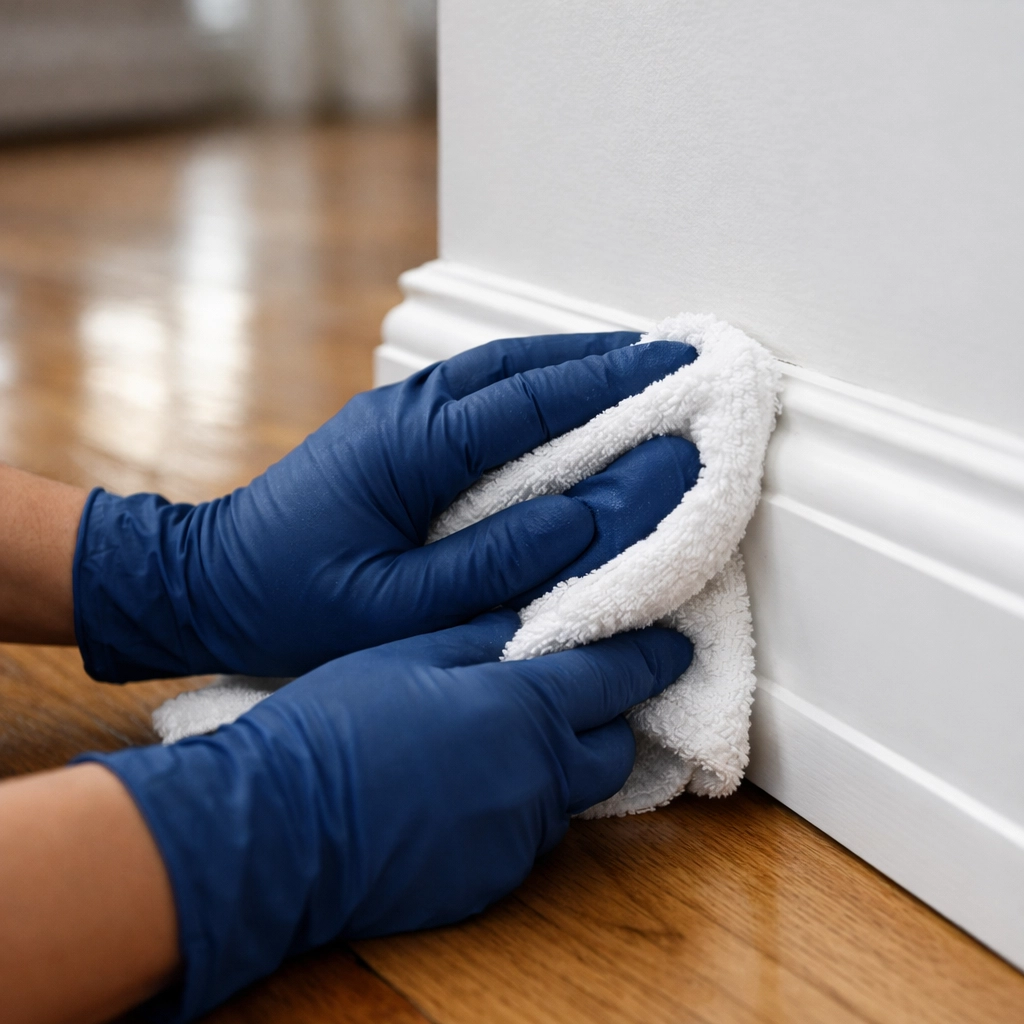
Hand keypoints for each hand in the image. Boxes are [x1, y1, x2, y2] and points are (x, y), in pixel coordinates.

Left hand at [73, 332, 696, 679]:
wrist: (205, 579)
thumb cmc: (290, 601)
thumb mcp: (392, 604)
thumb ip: (488, 562)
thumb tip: (579, 521)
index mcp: (408, 447)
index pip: (531, 400)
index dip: (610, 383)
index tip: (676, 369)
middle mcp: (404, 411)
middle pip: (520, 364)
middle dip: (603, 357)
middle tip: (675, 355)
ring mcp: (394, 412)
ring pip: (498, 368)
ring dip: (569, 363)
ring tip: (636, 367)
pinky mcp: (391, 428)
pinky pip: (475, 392)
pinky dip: (530, 386)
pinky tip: (561, 400)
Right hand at [80, 612, 693, 1019]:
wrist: (278, 829)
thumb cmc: (334, 727)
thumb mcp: (408, 653)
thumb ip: (484, 639)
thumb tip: (533, 628)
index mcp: (522, 709)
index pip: (614, 678)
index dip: (650, 658)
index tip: (675, 647)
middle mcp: (538, 779)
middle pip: (611, 749)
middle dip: (610, 721)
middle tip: (586, 697)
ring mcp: (517, 837)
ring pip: (570, 795)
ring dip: (559, 766)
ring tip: (512, 743)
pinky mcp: (490, 880)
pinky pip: (528, 835)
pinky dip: (519, 808)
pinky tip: (472, 791)